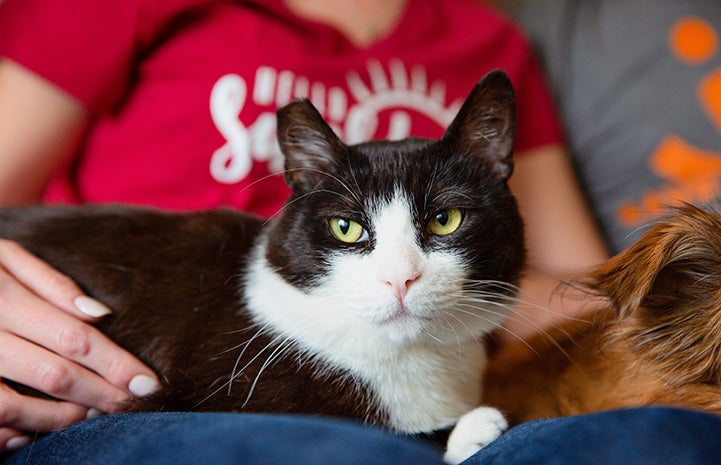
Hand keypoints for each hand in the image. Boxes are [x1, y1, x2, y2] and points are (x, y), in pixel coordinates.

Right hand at [0, 239, 159, 450]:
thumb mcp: (5, 256)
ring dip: (62, 417)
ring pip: (15, 404)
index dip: (115, 363)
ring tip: (95, 416)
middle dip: (101, 394)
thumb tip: (101, 316)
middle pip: (54, 373)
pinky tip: (39, 430)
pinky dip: (11, 429)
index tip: (147, 382)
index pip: (75, 337)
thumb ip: (52, 284)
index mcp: (1, 296)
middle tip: (135, 405)